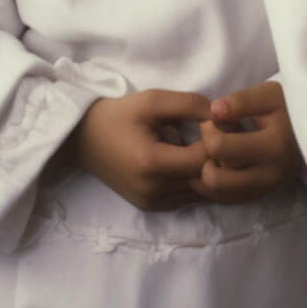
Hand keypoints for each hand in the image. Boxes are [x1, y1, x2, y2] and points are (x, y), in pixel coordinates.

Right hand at [71, 89, 211, 210]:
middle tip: (217, 134)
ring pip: (200, 191)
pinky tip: (193, 160)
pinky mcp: (151, 207)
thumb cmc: (119, 116)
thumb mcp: (154, 100)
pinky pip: (187, 197)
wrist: (83, 140)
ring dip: (209, 170)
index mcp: (152, 163)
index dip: (218, 140)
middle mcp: (153, 191)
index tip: (213, 123)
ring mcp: (152, 203)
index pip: (205, 159)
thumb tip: (223, 115)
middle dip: (219, 156)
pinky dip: (197, 181)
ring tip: (205, 145)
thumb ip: (191, 104)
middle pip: (206, 178)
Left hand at [191, 80, 302, 204]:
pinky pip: (226, 199)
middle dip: (206, 157)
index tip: (214, 118)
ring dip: (209, 174)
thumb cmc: (289, 106)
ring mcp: (266, 189)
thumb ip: (241, 101)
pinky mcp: (262, 195)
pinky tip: (219, 164)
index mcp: (274, 146)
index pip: (219, 148)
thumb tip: (213, 111)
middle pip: (215, 179)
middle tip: (213, 138)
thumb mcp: (269, 94)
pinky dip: (215, 185)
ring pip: (218, 194)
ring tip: (215, 152)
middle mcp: (271, 175)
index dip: (208, 130)